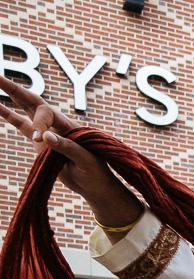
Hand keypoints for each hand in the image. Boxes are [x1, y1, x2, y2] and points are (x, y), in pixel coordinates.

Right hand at [0, 76, 141, 227]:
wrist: (95, 185)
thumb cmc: (96, 172)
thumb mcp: (86, 160)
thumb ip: (68, 147)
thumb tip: (44, 137)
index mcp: (69, 125)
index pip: (47, 115)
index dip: (39, 124)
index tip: (38, 140)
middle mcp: (57, 124)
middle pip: (34, 102)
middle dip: (16, 90)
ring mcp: (47, 132)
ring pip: (27, 110)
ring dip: (12, 96)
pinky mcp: (40, 143)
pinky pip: (22, 126)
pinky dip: (9, 116)